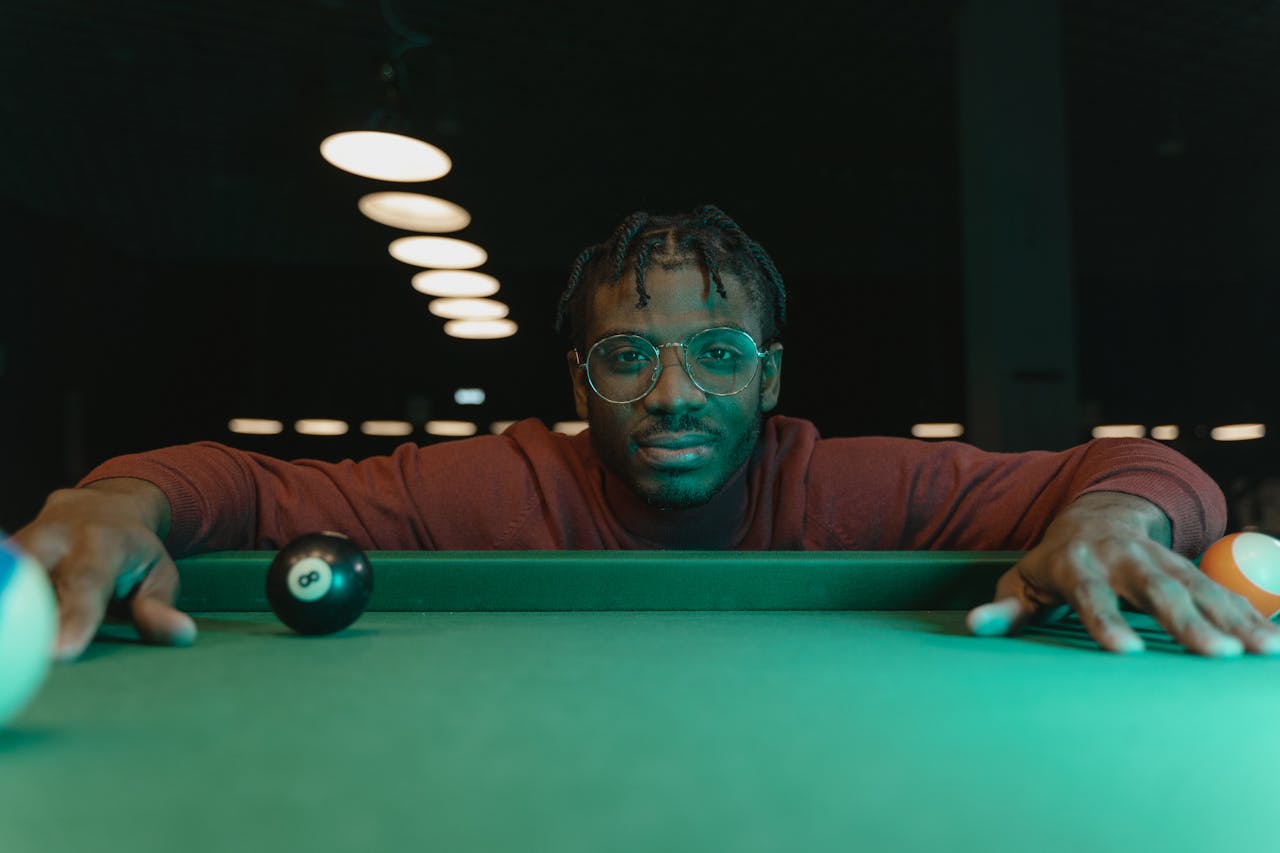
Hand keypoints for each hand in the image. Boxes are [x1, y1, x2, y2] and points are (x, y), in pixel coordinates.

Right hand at [10, 478, 195, 660]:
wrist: (97, 507)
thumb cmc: (132, 552)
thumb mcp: (158, 573)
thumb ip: (159, 606)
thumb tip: (181, 634)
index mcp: (101, 542)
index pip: (85, 581)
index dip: (74, 617)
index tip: (61, 653)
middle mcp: (53, 538)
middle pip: (30, 575)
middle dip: (21, 616)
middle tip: (24, 661)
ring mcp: (20, 544)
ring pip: (6, 576)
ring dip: (7, 612)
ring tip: (11, 653)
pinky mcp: (2, 557)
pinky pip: (0, 580)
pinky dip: (4, 605)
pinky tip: (8, 639)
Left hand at [966, 491, 1279, 656]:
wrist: (1093, 516)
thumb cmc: (1052, 563)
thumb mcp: (1020, 581)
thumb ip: (1004, 609)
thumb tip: (975, 627)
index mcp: (1075, 563)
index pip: (1091, 594)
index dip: (1107, 621)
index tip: (1126, 653)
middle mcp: (1121, 557)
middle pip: (1156, 590)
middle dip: (1187, 622)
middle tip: (1216, 656)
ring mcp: (1158, 558)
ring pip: (1198, 587)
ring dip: (1233, 619)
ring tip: (1262, 652)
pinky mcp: (1186, 565)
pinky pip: (1221, 589)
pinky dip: (1249, 614)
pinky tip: (1274, 643)